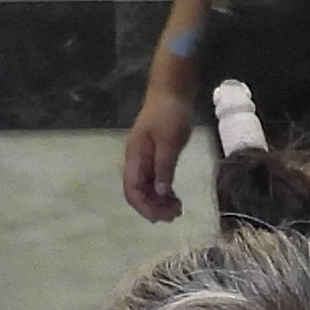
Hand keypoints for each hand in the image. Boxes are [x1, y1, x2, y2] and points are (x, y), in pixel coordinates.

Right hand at [125, 89, 193, 223]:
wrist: (173, 92)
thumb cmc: (170, 114)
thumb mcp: (169, 141)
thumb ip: (164, 167)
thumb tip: (160, 192)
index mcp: (135, 157)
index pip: (132, 190)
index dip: (144, 207)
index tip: (161, 218)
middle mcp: (136, 161)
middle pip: (138, 192)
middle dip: (153, 207)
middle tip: (174, 216)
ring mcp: (145, 159)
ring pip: (147, 188)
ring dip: (159, 201)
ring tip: (177, 211)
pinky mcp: (155, 156)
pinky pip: (155, 180)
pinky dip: (163, 191)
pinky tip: (174, 198)